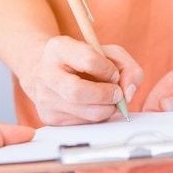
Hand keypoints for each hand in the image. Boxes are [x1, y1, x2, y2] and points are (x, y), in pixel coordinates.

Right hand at [22, 36, 143, 124]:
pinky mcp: (50, 117)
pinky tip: (95, 105)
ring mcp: (44, 97)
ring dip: (107, 108)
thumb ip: (128, 68)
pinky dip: (97, 116)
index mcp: (58, 49)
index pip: (88, 60)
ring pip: (85, 111)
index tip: (114, 73)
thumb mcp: (109, 54)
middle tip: (117, 93)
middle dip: (106, 95)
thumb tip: (128, 93)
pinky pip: (84, 123)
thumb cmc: (84, 61)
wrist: (53, 73)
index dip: (108, 69)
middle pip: (78, 92)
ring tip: (109, 99)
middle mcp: (45, 73)